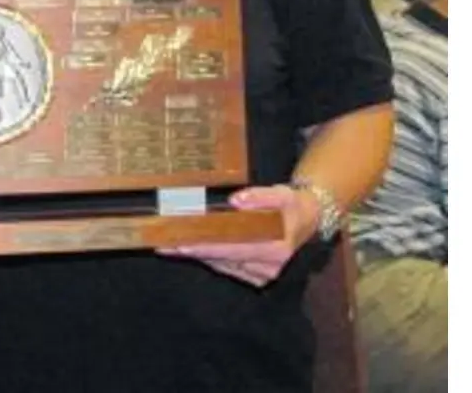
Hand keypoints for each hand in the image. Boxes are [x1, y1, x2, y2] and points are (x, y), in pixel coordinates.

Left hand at [155, 185, 317, 286]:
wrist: (307, 221)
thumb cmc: (292, 206)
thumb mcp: (282, 194)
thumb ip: (260, 197)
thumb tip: (236, 201)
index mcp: (276, 248)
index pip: (233, 249)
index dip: (206, 247)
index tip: (181, 245)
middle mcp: (269, 267)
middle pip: (222, 259)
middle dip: (192, 252)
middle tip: (164, 245)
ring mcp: (263, 275)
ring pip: (222, 265)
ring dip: (197, 256)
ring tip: (170, 246)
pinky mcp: (257, 278)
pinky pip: (227, 268)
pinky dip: (210, 258)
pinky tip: (192, 249)